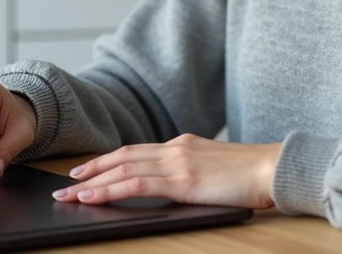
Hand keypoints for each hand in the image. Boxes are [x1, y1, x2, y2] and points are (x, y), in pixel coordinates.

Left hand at [52, 134, 282, 209]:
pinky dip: (109, 190)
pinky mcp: (182, 180)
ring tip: (70, 194)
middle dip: (92, 170)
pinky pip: (136, 184)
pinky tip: (93, 197)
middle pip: (122, 156)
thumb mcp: (216, 168)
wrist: (273, 168)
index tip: (88, 170)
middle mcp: (175, 148)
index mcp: (183, 144)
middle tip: (68, 183)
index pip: (136, 150)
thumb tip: (178, 184)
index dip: (108, 160)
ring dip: (92, 183)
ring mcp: (177, 162)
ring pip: (122, 169)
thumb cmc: (253, 174)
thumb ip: (193, 171)